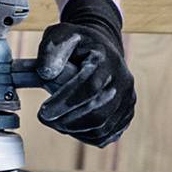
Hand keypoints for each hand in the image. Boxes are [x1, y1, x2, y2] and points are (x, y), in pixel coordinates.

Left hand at [34, 0, 132, 145]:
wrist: (102, 47)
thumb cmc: (77, 43)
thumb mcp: (60, 35)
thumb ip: (51, 51)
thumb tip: (47, 73)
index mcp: (107, 60)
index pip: (90, 88)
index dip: (65, 103)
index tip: (43, 112)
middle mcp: (123, 80)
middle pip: (98, 113)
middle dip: (67, 121)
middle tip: (45, 118)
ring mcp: (128, 98)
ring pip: (102, 128)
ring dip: (74, 130)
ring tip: (56, 120)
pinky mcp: (127, 113)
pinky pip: (107, 135)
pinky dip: (85, 136)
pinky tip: (70, 126)